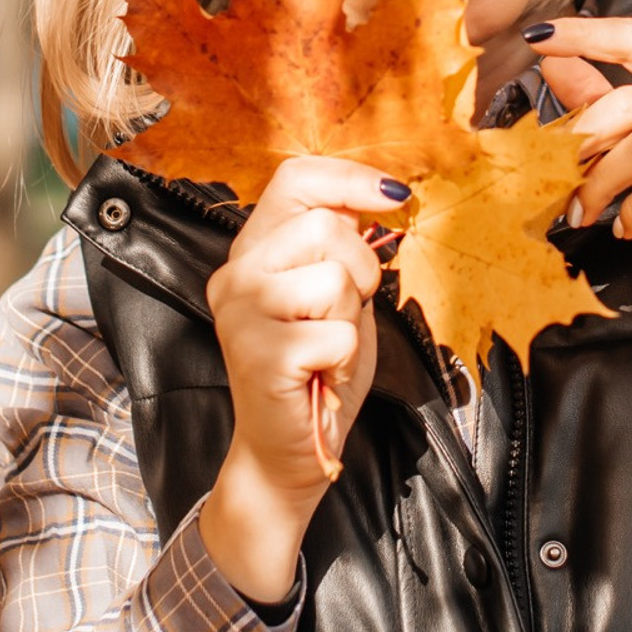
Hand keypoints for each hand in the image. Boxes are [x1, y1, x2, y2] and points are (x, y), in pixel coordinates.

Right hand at [199, 156, 389, 599]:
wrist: (284, 453)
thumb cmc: (315, 372)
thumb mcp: (334, 293)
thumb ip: (341, 245)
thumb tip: (382, 194)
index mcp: (252, 251)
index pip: (296, 178)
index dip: (351, 178)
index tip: (394, 196)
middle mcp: (237, 273)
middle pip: (325, 224)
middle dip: (360, 268)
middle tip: (343, 313)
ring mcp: (243, 312)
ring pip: (334, 276)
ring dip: (350, 318)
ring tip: (327, 348)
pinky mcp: (261, 352)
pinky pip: (338, 333)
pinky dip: (345, 359)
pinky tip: (320, 376)